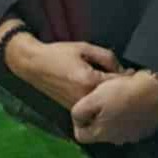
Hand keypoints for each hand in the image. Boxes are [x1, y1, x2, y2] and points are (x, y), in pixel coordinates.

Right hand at [4, 34, 119, 109]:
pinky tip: (91, 89)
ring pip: (102, 103)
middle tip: (114, 75)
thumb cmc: (57, 53)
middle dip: (116, 86)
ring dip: (106, 94)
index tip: (124, 70)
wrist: (33, 65)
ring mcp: (79, 106)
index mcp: (89, 81)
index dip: (124, 75)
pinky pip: (92, 106)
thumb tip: (121, 70)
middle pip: (112, 95)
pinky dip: (96, 99)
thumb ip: (106, 57)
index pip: (117, 82)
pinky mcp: (73, 110)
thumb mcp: (84, 47)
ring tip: (101, 82)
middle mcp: (85, 97)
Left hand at [72, 70, 157, 147]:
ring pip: (112, 128)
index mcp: (101, 133)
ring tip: (114, 99)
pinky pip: (127, 125)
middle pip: (97, 132)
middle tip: (98, 100)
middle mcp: (116, 140)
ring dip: (110, 116)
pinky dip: (124, 115)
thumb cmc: (122, 93)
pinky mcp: (142, 130)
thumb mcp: (94, 98)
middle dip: (95, 117)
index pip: (80, 137)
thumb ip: (79, 112)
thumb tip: (77, 120)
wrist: (155, 91)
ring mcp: (131, 136)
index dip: (77, 122)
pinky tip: (127, 102)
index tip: (82, 108)